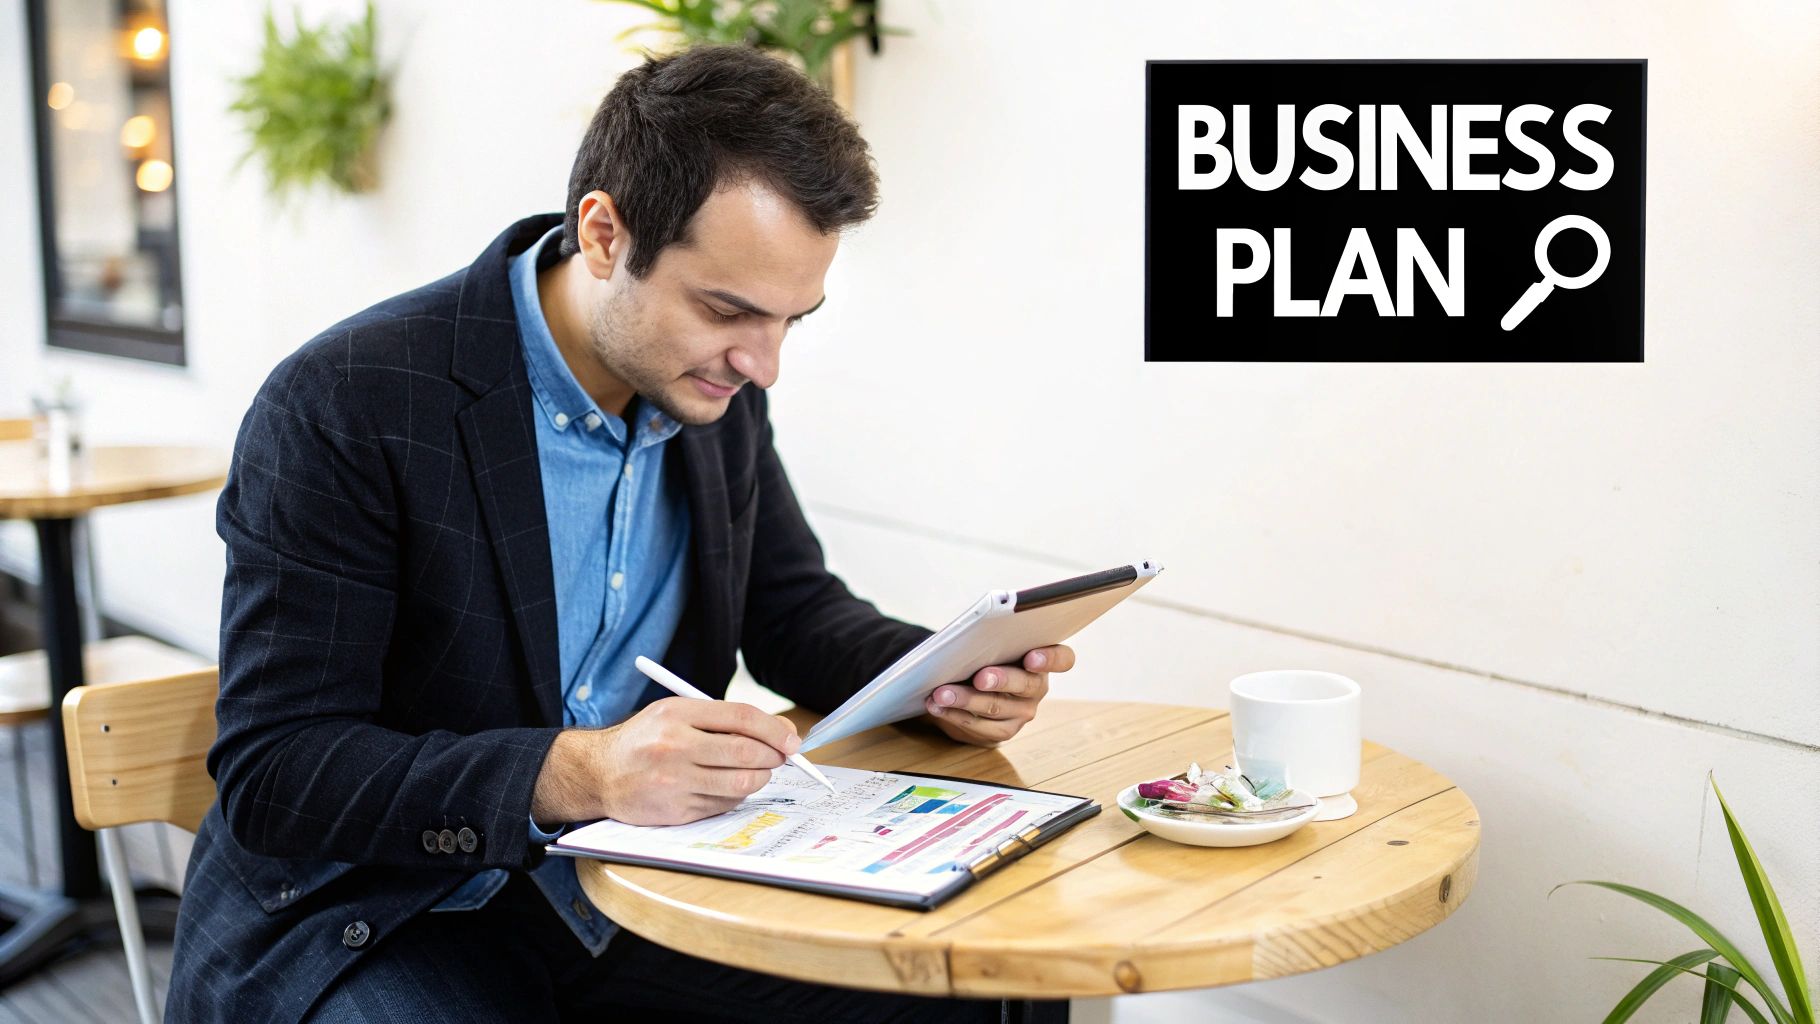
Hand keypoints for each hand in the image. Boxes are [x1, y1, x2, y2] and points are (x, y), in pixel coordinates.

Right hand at [532, 698, 799, 825]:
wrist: (599, 773)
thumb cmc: (645, 740)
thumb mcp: (674, 713)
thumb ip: (719, 719)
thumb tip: (777, 732)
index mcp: (677, 714)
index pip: (742, 718)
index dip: (775, 729)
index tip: (793, 738)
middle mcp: (675, 747)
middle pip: (746, 753)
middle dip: (775, 756)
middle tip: (782, 757)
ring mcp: (675, 782)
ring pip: (740, 784)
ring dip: (760, 778)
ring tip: (757, 771)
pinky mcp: (676, 811)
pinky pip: (724, 805)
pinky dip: (736, 796)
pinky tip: (726, 786)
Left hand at [924, 644, 1074, 746]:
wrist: (978, 691)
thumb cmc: (986, 657)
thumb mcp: (994, 645)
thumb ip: (993, 640)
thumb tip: (969, 638)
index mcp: (1042, 660)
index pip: (1062, 659)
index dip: (1050, 659)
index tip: (1031, 657)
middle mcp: (1037, 688)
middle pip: (1025, 685)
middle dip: (1000, 680)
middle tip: (979, 677)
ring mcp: (1023, 712)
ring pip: (996, 708)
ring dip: (965, 699)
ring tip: (941, 693)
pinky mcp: (1004, 732)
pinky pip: (979, 727)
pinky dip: (954, 714)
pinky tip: (936, 706)